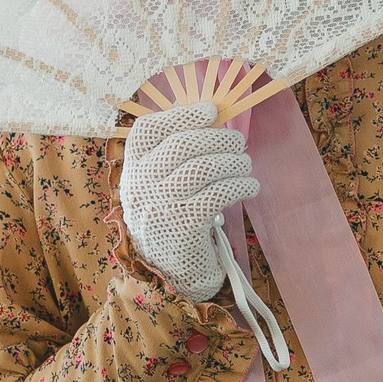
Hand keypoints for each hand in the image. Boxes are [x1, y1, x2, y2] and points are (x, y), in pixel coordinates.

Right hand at [117, 102, 259, 302]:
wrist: (172, 270)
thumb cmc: (172, 216)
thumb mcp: (160, 184)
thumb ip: (174, 152)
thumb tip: (209, 113)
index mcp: (132, 169)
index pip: (148, 129)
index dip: (182, 114)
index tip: (211, 111)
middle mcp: (140, 185)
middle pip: (182, 144)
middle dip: (218, 138)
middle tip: (239, 143)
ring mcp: (160, 206)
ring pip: (203, 167)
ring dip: (234, 161)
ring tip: (245, 166)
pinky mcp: (184, 226)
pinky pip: (218, 193)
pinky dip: (241, 184)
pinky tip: (250, 185)